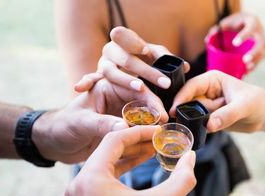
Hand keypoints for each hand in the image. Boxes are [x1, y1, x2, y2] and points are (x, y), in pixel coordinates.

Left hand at [33, 77, 171, 163]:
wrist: (51, 143)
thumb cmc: (62, 126)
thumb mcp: (81, 123)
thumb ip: (102, 123)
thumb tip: (125, 127)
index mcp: (107, 88)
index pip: (135, 90)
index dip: (151, 101)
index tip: (162, 114)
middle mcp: (116, 101)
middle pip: (143, 106)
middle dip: (155, 116)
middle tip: (165, 128)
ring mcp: (118, 118)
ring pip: (141, 122)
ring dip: (150, 131)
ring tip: (162, 142)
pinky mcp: (118, 134)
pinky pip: (134, 137)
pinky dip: (142, 143)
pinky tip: (152, 152)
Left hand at [65, 126, 195, 195]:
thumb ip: (181, 179)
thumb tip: (191, 157)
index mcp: (91, 179)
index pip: (114, 139)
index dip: (139, 131)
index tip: (158, 130)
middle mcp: (78, 186)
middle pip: (107, 151)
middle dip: (134, 143)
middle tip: (157, 139)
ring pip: (103, 166)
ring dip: (127, 158)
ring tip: (150, 152)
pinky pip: (99, 182)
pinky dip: (118, 173)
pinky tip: (136, 173)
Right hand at [74, 26, 189, 92]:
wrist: (120, 77)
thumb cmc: (140, 66)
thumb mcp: (152, 61)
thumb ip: (165, 59)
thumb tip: (185, 67)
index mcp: (124, 41)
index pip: (129, 38)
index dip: (136, 43)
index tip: (147, 51)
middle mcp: (112, 51)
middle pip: (127, 59)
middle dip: (146, 71)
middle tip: (164, 82)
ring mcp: (103, 65)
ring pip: (111, 71)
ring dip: (126, 80)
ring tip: (140, 88)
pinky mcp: (96, 80)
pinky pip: (90, 80)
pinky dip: (85, 82)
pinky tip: (79, 87)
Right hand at [171, 70, 264, 132]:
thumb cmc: (257, 103)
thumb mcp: (244, 107)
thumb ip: (226, 115)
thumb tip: (209, 125)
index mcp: (212, 79)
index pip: (191, 86)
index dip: (181, 97)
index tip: (172, 110)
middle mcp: (206, 91)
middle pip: (187, 101)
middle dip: (181, 111)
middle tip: (172, 123)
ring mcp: (206, 106)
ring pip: (190, 114)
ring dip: (187, 122)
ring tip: (181, 130)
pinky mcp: (208, 118)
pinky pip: (197, 124)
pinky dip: (194, 130)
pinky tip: (191, 135)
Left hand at [206, 13, 264, 72]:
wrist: (247, 23)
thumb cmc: (236, 23)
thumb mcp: (227, 22)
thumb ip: (218, 29)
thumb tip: (207, 40)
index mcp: (252, 22)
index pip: (251, 28)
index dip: (244, 36)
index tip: (234, 43)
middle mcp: (261, 31)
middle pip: (262, 43)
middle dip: (254, 52)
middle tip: (245, 60)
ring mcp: (264, 41)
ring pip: (264, 52)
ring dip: (256, 61)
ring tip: (247, 69)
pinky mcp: (263, 50)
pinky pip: (261, 59)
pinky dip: (254, 65)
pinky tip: (246, 72)